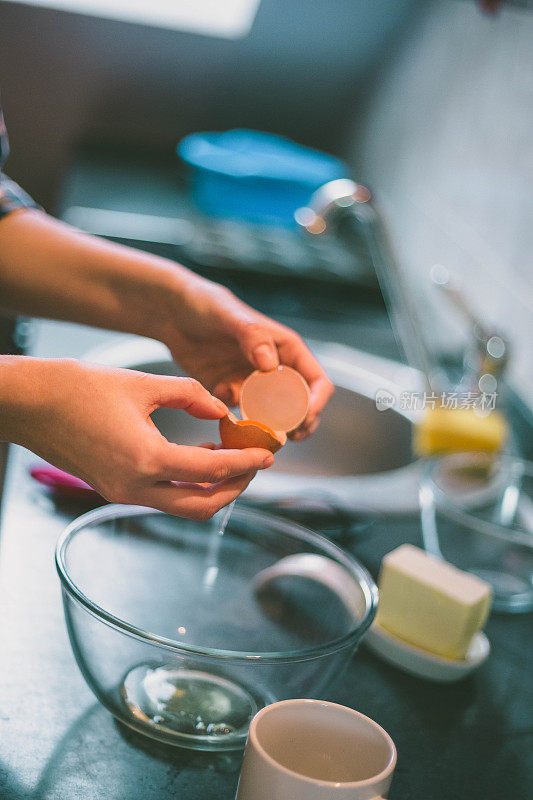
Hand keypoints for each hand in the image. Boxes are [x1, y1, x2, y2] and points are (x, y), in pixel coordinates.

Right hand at [2, 358, 273, 518]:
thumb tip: (221, 411)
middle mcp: (135, 486)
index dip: (246, 462)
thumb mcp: (142, 384)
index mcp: (147, 458)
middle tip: (254, 463)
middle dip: (236, 488)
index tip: (268, 454)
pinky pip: (162, 496)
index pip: (212, 470)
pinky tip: (198, 456)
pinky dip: (187, 484)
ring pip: (182, 506)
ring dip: (212, 489)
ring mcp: (122, 492)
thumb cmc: (78, 388)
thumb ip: (190, 396)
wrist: (29, 403)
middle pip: (202, 505)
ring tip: (231, 458)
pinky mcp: (114, 489)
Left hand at [162, 276, 334, 438]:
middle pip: (301, 406)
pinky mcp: (231, 393)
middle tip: (288, 439)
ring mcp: (253, 384)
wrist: (173, 313)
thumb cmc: (206, 305)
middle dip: (299, 425)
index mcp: (286, 349)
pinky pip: (242, 416)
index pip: (316, 380)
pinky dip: (239, 424)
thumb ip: (253, 336)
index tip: (305, 419)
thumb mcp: (229, 315)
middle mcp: (274, 369)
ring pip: (274, 416)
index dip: (316, 402)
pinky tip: (225, 413)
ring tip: (262, 440)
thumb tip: (271, 365)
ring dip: (271, 430)